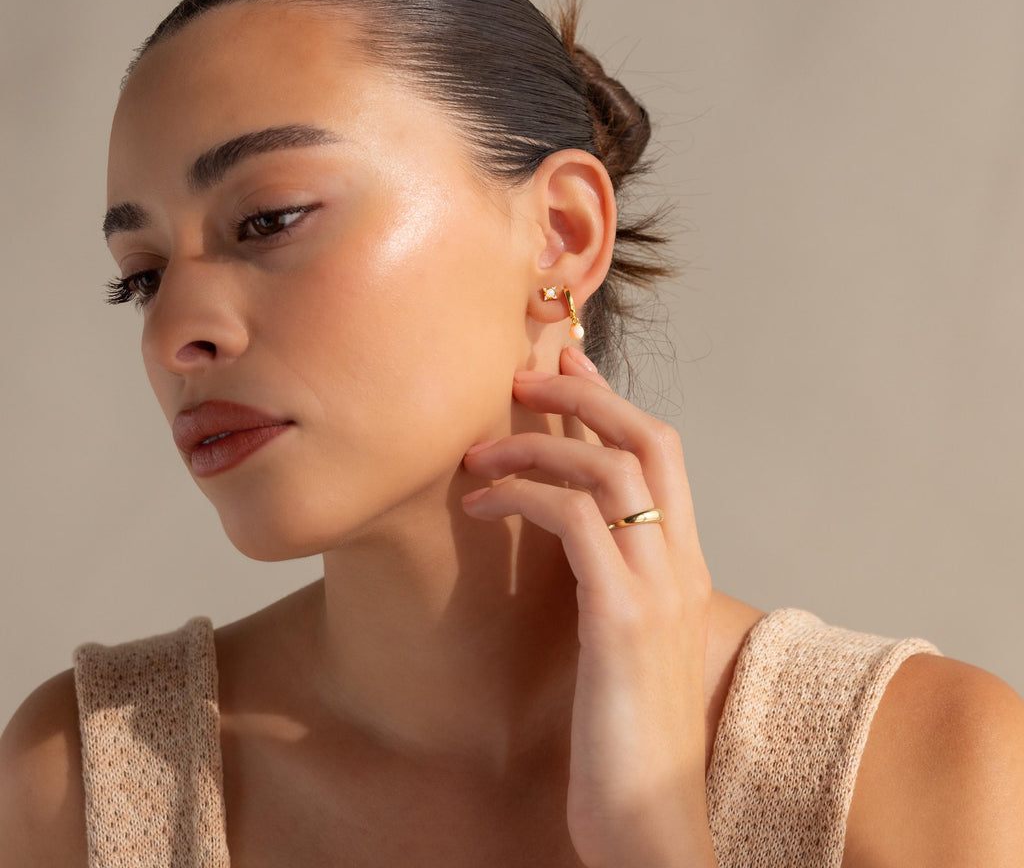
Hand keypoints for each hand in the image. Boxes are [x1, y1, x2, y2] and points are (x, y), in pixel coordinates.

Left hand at [461, 347, 716, 867]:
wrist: (652, 817)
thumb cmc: (627, 732)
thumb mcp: (621, 640)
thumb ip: (607, 580)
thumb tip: (566, 535)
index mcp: (682, 563)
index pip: (661, 450)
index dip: (612, 396)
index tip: (567, 362)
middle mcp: (680, 563)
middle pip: (647, 437)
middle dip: (585, 393)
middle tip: (526, 376)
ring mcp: (657, 588)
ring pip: (609, 469)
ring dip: (535, 448)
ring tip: (478, 455)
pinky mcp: (622, 618)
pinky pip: (573, 522)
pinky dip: (523, 498)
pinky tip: (482, 508)